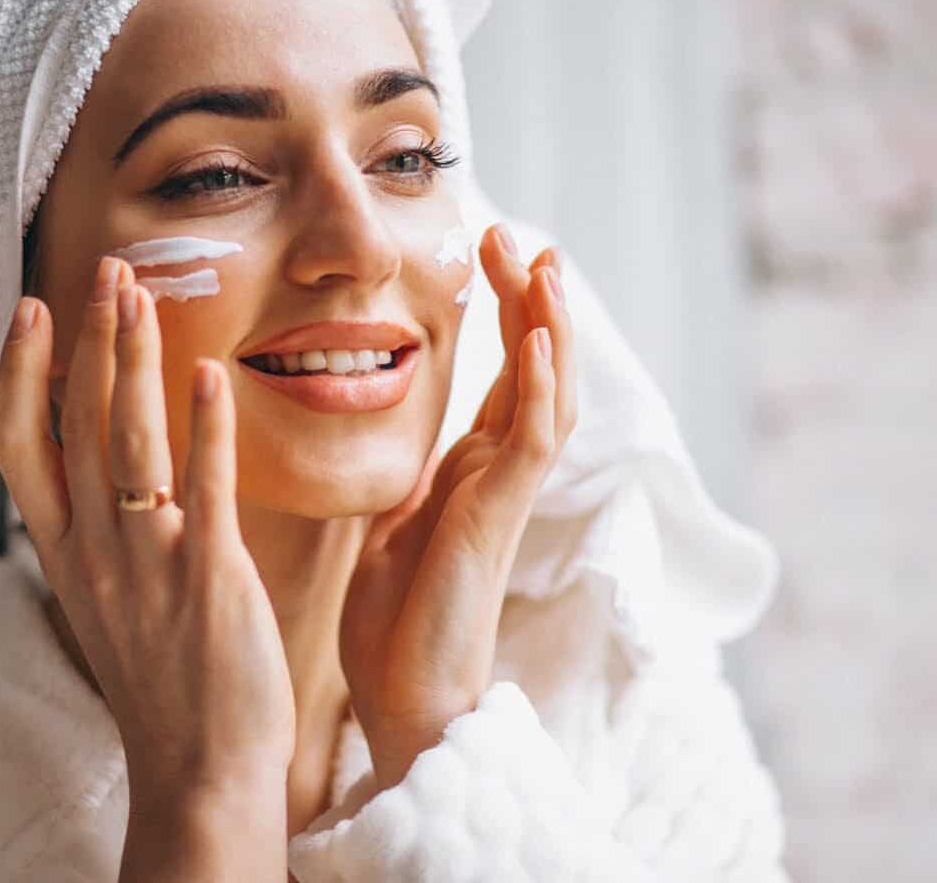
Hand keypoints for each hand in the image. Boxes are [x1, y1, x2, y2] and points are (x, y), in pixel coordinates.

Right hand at [0, 257, 292, 878]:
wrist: (199, 769)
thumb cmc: (164, 683)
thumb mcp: (108, 602)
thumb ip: (101, 534)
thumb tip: (104, 467)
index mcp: (64, 555)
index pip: (18, 447)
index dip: (20, 373)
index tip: (32, 309)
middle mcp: (92, 551)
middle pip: (77, 423)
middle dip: (89, 339)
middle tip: (106, 269)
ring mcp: (147, 563)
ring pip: (128, 440)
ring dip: (132, 360)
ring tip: (140, 293)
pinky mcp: (208, 578)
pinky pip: (202, 487)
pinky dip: (204, 427)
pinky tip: (211, 374)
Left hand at [340, 224, 577, 787]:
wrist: (403, 700)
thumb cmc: (393, 623)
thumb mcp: (389, 523)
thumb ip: (403, 475)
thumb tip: (386, 435)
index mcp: (471, 472)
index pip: (505, 376)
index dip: (509, 315)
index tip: (496, 254)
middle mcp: (498, 475)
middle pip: (536, 369)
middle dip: (532, 302)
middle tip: (521, 236)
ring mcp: (505, 494)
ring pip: (549, 394)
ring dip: (550, 328)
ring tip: (545, 263)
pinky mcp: (498, 518)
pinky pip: (532, 442)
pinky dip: (538, 388)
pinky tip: (536, 339)